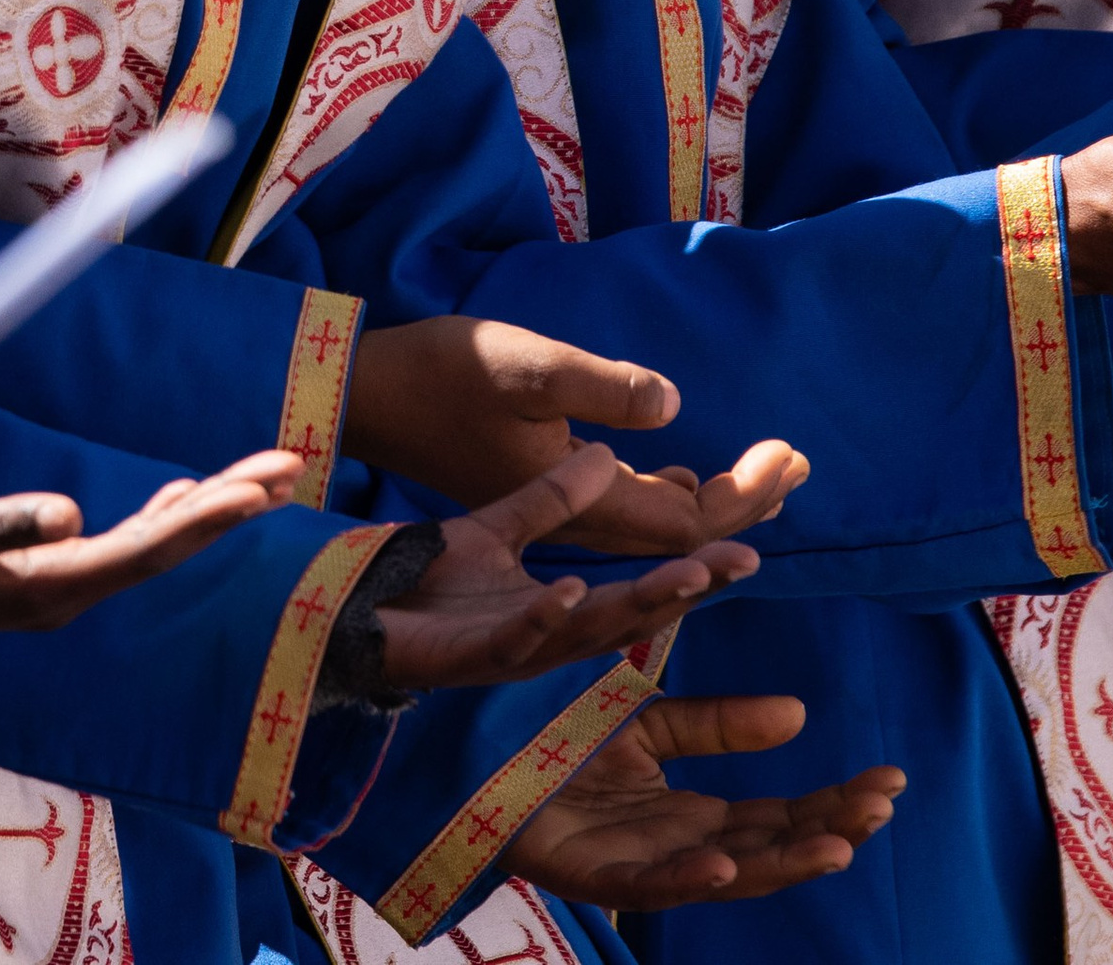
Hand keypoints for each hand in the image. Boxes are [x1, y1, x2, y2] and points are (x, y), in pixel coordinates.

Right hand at [0, 450, 301, 650]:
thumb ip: (2, 524)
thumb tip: (75, 516)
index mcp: (47, 588)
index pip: (146, 550)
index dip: (207, 519)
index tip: (261, 491)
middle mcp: (65, 593)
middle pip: (165, 548)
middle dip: (230, 508)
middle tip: (292, 467)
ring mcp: (55, 586)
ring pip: (150, 545)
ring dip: (208, 510)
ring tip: (265, 477)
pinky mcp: (39, 573)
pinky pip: (122, 546)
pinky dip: (162, 517)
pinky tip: (181, 497)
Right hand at [344, 314, 806, 544]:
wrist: (372, 397)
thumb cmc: (445, 375)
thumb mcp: (527, 368)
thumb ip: (601, 388)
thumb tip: (674, 406)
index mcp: (583, 507)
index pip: (691, 524)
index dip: (748, 493)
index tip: (790, 453)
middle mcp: (578, 529)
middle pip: (683, 536)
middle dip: (746, 500)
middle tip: (797, 461)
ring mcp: (560, 517)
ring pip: (656, 526)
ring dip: (715, 499)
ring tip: (763, 468)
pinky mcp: (542, 495)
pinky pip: (625, 512)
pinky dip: (669, 493)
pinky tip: (681, 472)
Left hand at [379, 443, 761, 692]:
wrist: (342, 600)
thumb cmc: (422, 571)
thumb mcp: (496, 516)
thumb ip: (554, 496)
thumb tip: (613, 458)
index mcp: (571, 595)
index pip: (656, 564)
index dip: (711, 536)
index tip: (770, 495)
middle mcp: (554, 628)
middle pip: (641, 605)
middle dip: (696, 581)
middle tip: (748, 556)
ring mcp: (512, 646)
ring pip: (590, 629)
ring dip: (640, 602)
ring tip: (688, 576)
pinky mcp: (462, 654)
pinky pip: (509, 639)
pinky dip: (541, 616)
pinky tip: (566, 591)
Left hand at [503, 695, 902, 907]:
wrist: (480, 755)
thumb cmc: (560, 745)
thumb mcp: (651, 724)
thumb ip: (718, 724)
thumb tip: (800, 714)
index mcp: (696, 815)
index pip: (782, 816)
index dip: (833, 803)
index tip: (888, 782)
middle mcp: (680, 849)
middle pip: (768, 848)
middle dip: (827, 831)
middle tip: (878, 808)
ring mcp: (642, 868)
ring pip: (724, 875)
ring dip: (780, 863)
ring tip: (834, 846)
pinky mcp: (595, 875)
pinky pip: (648, 886)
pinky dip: (687, 879)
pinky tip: (724, 864)